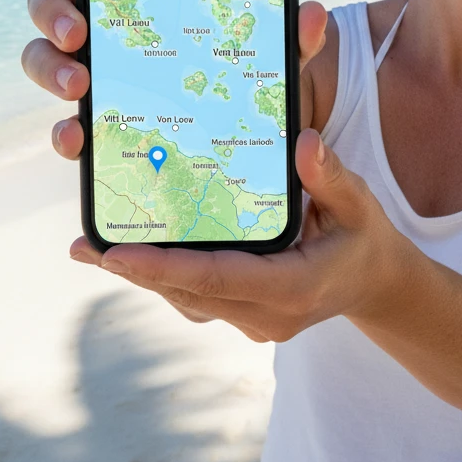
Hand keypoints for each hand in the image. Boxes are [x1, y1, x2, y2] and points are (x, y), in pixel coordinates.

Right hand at [20, 0, 327, 160]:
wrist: (244, 137)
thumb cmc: (251, 71)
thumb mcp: (275, 54)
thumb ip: (292, 35)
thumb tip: (310, 13)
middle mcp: (106, 28)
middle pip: (53, 3)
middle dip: (55, 10)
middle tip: (80, 31)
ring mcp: (94, 74)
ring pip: (44, 59)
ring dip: (50, 67)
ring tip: (80, 85)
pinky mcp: (96, 124)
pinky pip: (66, 125)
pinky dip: (64, 131)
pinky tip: (77, 138)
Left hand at [69, 128, 404, 341]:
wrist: (375, 283)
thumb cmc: (365, 239)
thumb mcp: (359, 205)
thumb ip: (331, 177)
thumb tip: (302, 141)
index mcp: (293, 288)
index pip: (218, 279)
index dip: (164, 268)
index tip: (117, 254)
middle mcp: (265, 314)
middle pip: (190, 293)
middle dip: (136, 271)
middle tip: (86, 246)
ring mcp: (253, 320)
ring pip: (187, 299)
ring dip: (142, 276)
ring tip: (92, 248)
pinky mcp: (244, 312)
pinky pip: (196, 297)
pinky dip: (163, 277)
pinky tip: (130, 254)